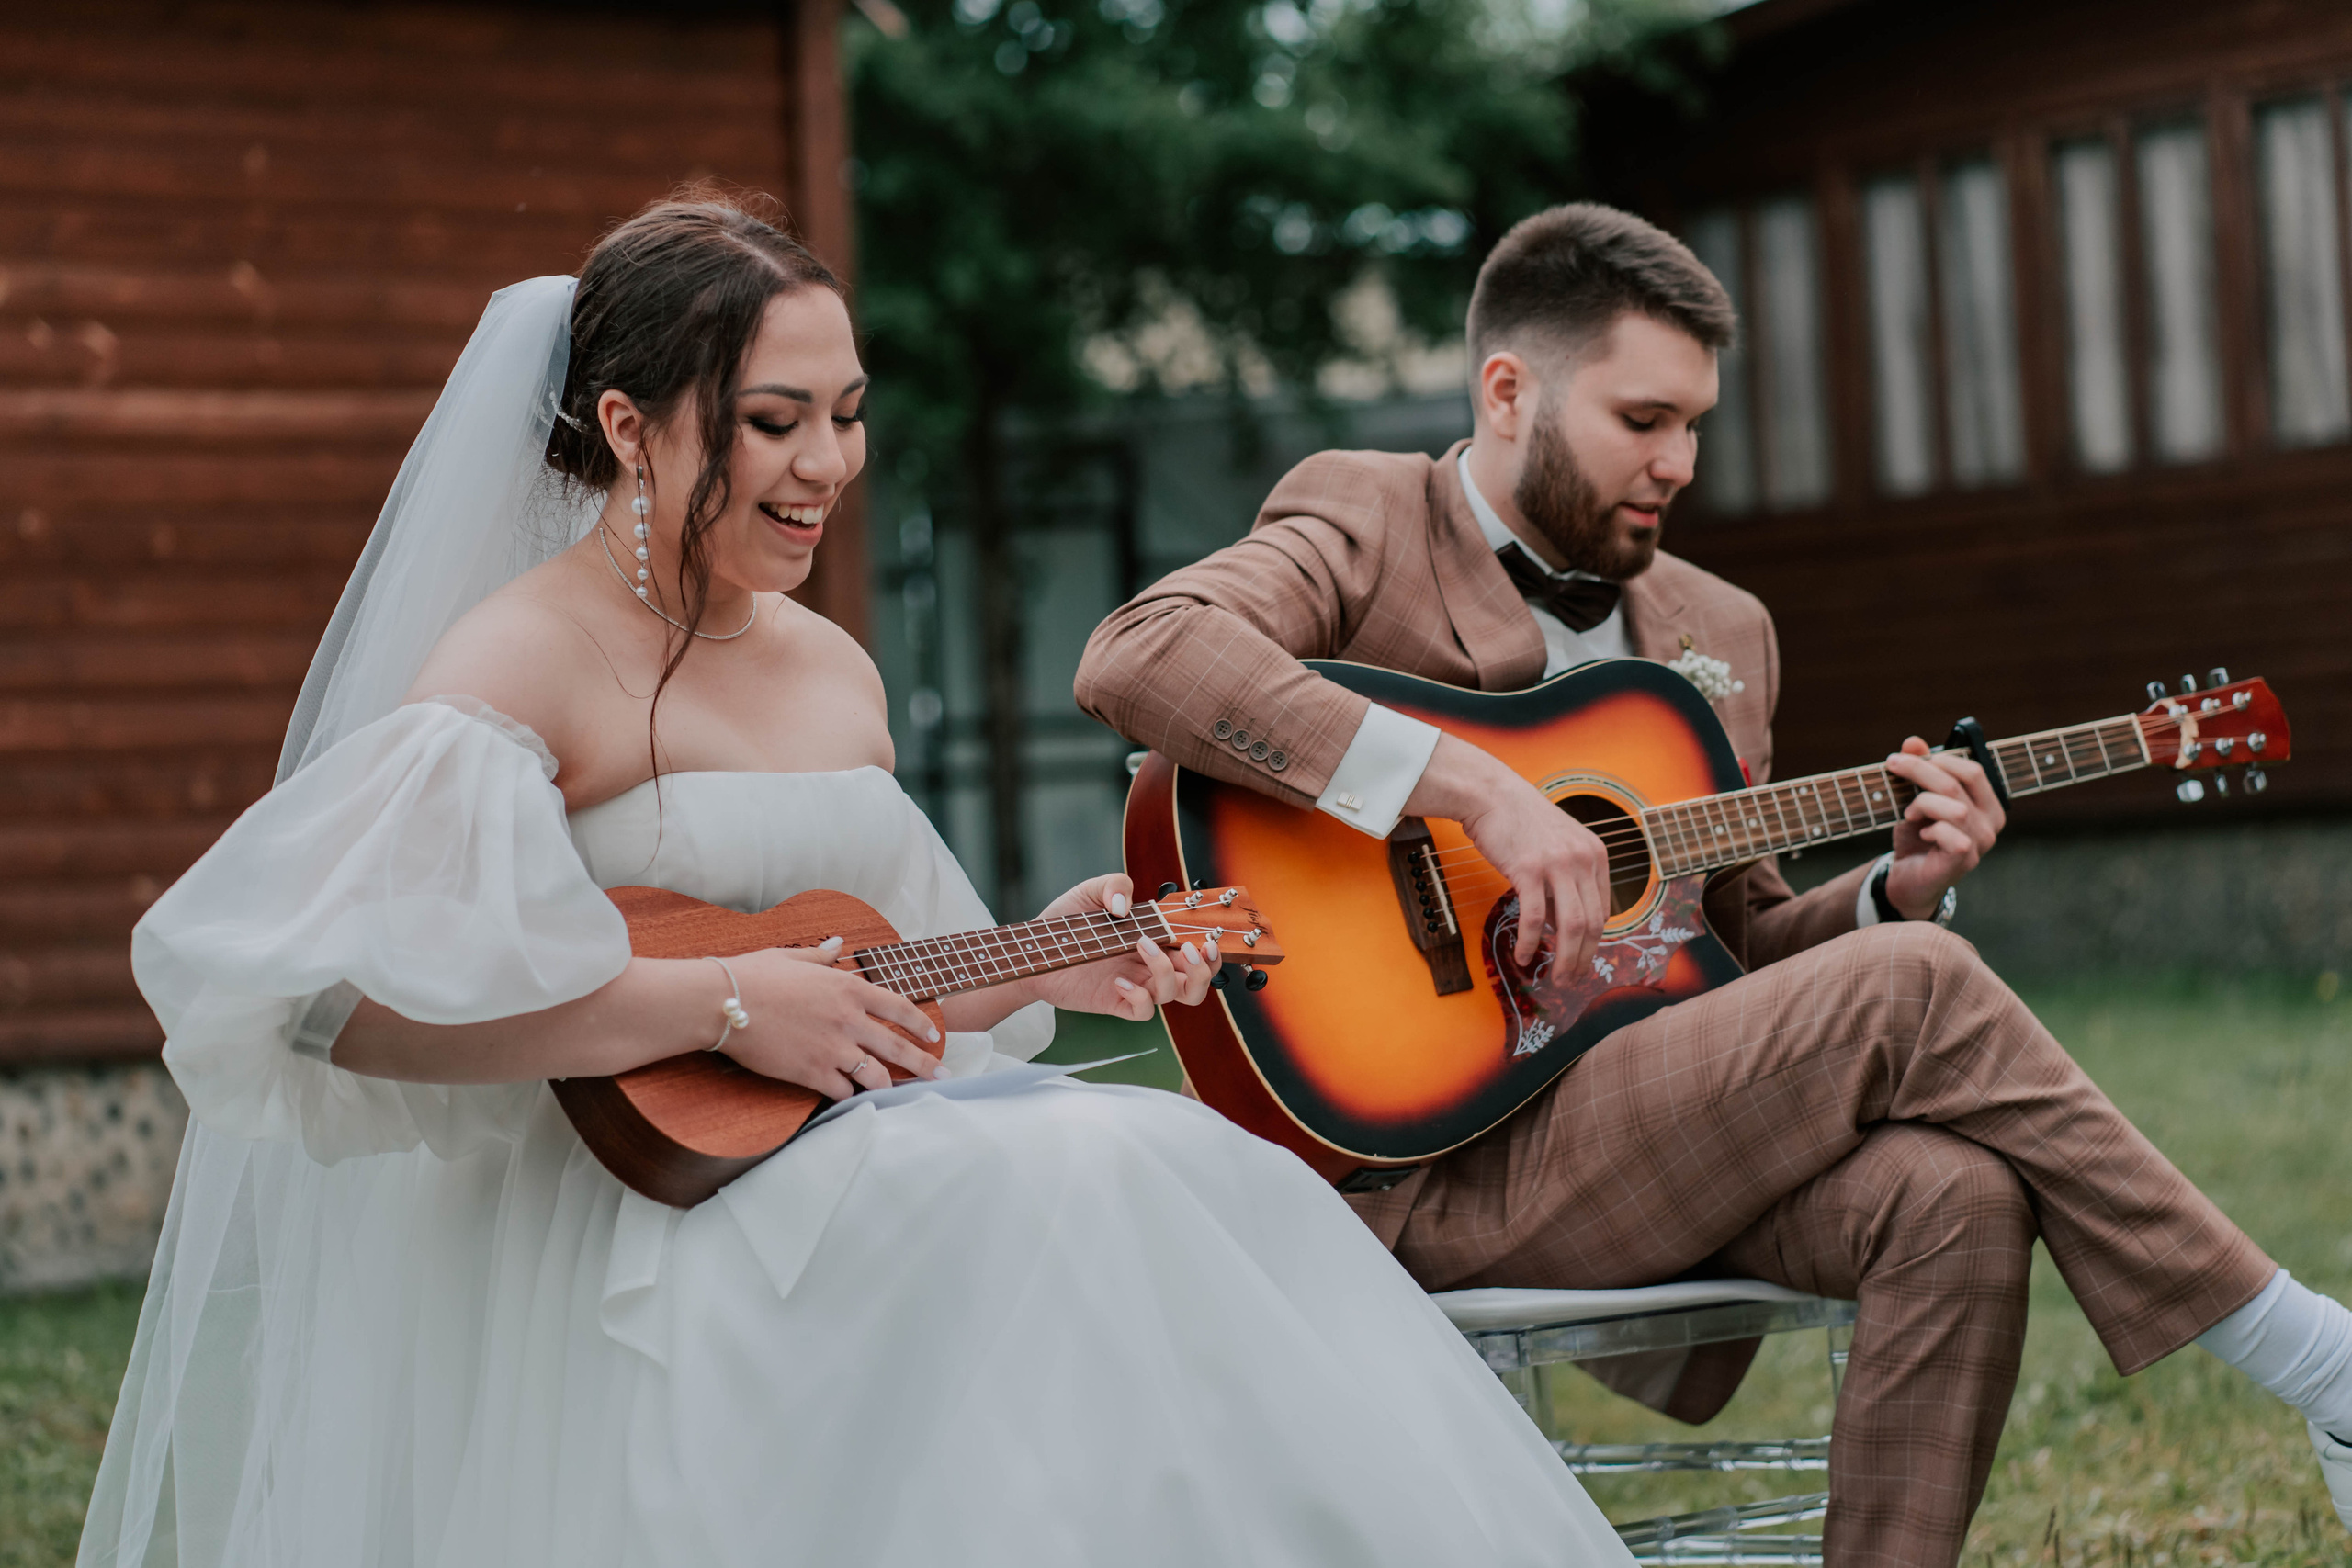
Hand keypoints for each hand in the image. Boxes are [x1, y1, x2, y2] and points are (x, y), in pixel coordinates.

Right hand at [713, 939, 947, 1098]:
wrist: (722, 1002)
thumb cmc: (752, 975)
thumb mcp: (791, 957)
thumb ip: (821, 956)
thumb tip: (838, 944)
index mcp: (847, 988)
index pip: (899, 1008)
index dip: (921, 1025)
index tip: (934, 1036)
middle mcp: (848, 1019)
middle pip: (898, 1047)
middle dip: (924, 1064)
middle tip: (942, 1075)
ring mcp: (832, 1048)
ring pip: (875, 1075)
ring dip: (890, 1086)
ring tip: (901, 1094)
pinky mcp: (811, 1072)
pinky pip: (842, 1092)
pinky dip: (849, 1097)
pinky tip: (852, 1099)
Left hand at [1018, 873, 1222, 1019]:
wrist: (1034, 948)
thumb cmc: (1066, 922)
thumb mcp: (1090, 892)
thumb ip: (1114, 884)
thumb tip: (1128, 907)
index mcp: (1155, 939)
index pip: (1197, 950)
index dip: (1212, 949)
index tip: (1208, 936)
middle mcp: (1151, 965)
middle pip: (1199, 981)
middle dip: (1205, 968)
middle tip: (1188, 948)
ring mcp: (1136, 984)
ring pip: (1179, 995)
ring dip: (1169, 973)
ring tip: (1142, 946)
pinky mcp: (1115, 1001)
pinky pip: (1143, 1012)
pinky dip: (1140, 997)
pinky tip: (1119, 981)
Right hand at [1407, 733, 1607, 986]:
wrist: (1490, 793)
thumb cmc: (1519, 819)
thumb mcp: (1557, 845)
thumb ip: (1567, 881)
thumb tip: (1562, 926)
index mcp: (1595, 854)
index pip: (1603, 910)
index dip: (1594, 942)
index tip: (1583, 960)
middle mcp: (1583, 859)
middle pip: (1592, 924)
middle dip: (1584, 959)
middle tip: (1572, 980)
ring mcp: (1558, 864)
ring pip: (1571, 927)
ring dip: (1565, 960)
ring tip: (1556, 978)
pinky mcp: (1529, 870)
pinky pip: (1536, 919)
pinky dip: (1532, 944)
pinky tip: (1524, 956)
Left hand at [1882, 736, 2004, 918]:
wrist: (1907, 880)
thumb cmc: (1916, 838)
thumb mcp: (1915, 799)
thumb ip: (1919, 770)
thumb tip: (1913, 741)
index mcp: (1986, 804)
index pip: (1973, 770)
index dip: (1939, 758)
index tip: (1904, 757)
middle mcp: (1991, 824)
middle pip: (1959, 783)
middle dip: (1921, 770)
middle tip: (1892, 766)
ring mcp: (1980, 844)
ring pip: (1955, 808)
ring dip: (1923, 803)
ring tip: (1909, 813)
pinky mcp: (1964, 861)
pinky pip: (1951, 834)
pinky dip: (1930, 828)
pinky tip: (1920, 833)